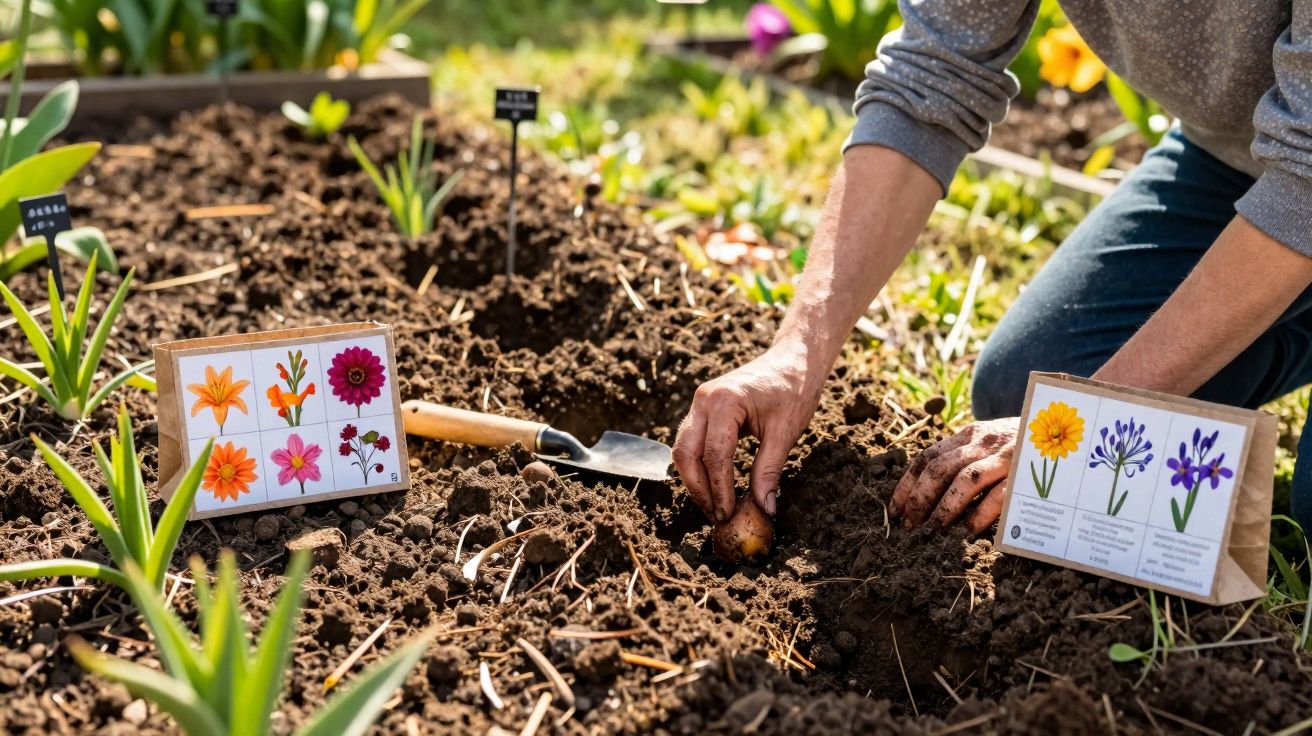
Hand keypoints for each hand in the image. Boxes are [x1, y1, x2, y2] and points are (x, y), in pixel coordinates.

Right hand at [673, 346, 822, 522]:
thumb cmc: (794, 389)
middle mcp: (704, 399)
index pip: (715, 455)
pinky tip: (713, 485)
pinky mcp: (704, 408)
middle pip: (686, 453)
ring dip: (695, 479)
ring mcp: (700, 402)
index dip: (720, 490)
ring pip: (683, 449)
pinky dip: (699, 465)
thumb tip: (764, 508)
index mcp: (724, 401)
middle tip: (716, 515)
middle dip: (699, 488)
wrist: (794, 359)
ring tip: (714, 505)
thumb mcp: (785, 432)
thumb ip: (769, 471)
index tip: (728, 514)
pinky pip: (692, 441)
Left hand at [891, 418, 1017, 533]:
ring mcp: (1005, 456)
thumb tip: (929, 495)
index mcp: (969, 435)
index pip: (926, 457)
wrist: (1067, 427)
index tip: (895, 509)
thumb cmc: (1021, 444)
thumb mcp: (990, 442)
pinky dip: (980, 514)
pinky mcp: (1026, 472)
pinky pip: (999, 494)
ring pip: (965, 480)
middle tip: (910, 526)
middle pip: (939, 469)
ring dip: (945, 508)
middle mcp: (983, 442)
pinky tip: (968, 531)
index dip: (907, 484)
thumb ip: (964, 459)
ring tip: (933, 531)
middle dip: (920, 499)